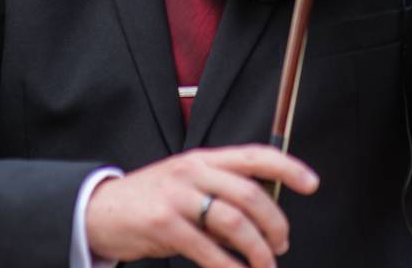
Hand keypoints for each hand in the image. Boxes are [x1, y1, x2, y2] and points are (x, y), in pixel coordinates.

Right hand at [85, 144, 319, 267]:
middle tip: (282, 244)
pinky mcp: (164, 225)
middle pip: (250, 194)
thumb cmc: (150, 201)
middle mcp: (193, 171)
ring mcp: (177, 197)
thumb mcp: (186, 184)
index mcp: (203, 159)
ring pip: (234, 222)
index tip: (312, 183)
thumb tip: (263, 216)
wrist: (99, 210)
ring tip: (264, 265)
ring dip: (258, 250)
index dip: (288, 167)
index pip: (254, 155)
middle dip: (275, 224)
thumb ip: (220, 191)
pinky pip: (208, 250)